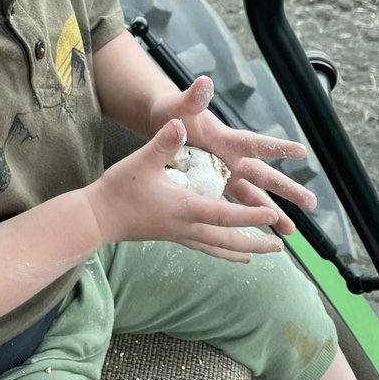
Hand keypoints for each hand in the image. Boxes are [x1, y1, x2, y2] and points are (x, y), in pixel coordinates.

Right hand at [84, 119, 286, 261]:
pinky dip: (222, 251)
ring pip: (218, 247)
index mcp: (184, 207)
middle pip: (227, 238)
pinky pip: (205, 247)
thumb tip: (181, 124)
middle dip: (255, 241)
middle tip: (280, 246)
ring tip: (264, 255)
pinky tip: (231, 255)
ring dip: (242, 249)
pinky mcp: (172, 235)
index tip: (272, 216)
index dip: (249, 216)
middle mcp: (186, 226)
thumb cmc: (119, 188)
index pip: (223, 215)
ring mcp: (179, 234)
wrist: (98, 217)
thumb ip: (163, 142)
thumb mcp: (141, 160)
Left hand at [148, 78, 316, 234]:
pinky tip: (258, 235)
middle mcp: (230, 158)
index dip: (276, 148)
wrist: (160, 123)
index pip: (255, 143)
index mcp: (225, 139)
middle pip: (263, 175)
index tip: (301, 152)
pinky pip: (232, 206)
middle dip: (287, 189)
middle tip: (313, 203)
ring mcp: (223, 174)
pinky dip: (245, 219)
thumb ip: (193, 98)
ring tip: (291, 231)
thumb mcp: (180, 107)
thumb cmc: (172, 111)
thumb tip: (204, 81)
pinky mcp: (212, 186)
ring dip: (271, 213)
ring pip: (252, 197)